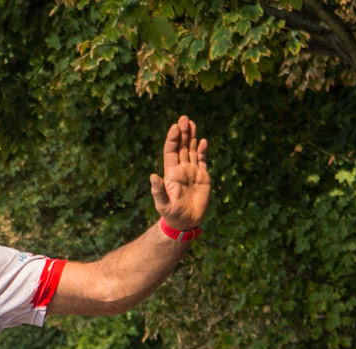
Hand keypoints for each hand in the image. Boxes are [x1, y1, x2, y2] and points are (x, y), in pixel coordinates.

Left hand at [149, 116, 209, 231]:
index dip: (172, 139)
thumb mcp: (163, 204)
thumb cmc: (172, 215)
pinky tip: (203, 141)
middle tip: (184, 118)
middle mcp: (181, 170)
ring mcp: (192, 172)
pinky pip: (202, 160)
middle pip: (181, 147)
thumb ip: (158, 191)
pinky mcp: (203, 177)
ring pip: (191, 150)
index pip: (171, 152)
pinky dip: (202, 150)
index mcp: (171, 174)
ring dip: (191, 137)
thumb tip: (152, 176)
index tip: (175, 127)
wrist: (186, 223)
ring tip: (191, 123)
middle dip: (182, 133)